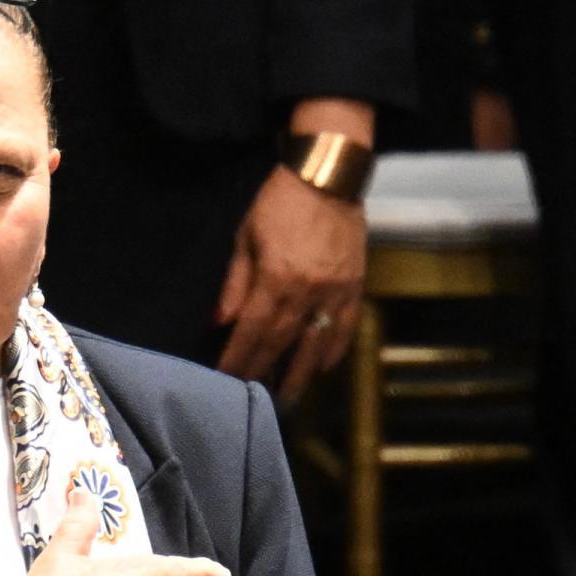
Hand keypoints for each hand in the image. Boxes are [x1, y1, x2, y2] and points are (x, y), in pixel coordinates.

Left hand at [215, 164, 368, 402]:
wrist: (327, 178)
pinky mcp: (356, 285)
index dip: (239, 356)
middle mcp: (309, 291)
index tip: (226, 378)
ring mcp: (337, 291)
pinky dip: (333, 351)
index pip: (253, 329)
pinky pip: (346, 327)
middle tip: (254, 397)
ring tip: (287, 396)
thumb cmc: (277, 203)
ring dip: (300, 372)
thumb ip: (234, 283)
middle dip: (266, 370)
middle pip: (283, 341)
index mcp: (277, 278)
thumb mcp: (244, 236)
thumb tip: (219, 322)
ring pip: (317, 342)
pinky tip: (321, 368)